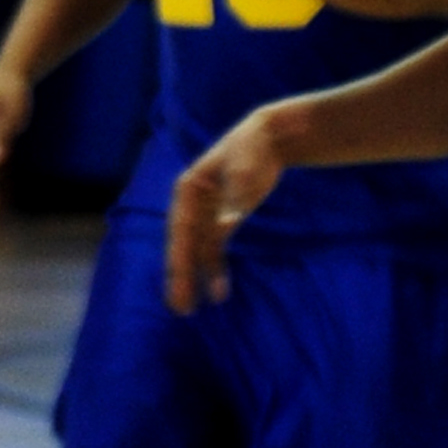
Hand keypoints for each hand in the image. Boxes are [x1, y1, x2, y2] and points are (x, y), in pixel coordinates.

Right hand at [165, 110, 291, 311]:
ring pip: (196, 252)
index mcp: (188, 189)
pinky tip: (219, 292)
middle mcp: (191, 205)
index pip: (179, 229)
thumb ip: (233, 201)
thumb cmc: (253, 150)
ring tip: (191, 309)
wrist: (270, 138)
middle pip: (182, 245)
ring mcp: (205, 213)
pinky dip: (214, 270)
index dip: (178, 257)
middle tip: (178, 308)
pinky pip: (214, 249)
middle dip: (180, 276)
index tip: (177, 281)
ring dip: (195, 278)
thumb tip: (224, 227)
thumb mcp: (244, 173)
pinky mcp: (221, 219)